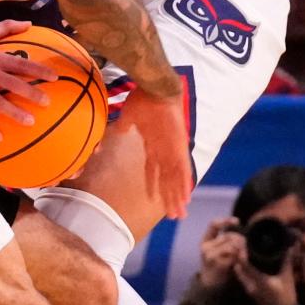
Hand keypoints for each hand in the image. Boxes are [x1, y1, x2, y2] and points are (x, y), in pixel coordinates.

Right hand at [114, 86, 193, 219]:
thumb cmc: (142, 99)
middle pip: (167, 180)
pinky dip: (185, 183)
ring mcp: (173, 150)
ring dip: (177, 196)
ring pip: (176, 179)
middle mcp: (164, 151)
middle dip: (169, 198)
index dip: (153, 185)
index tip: (153, 199)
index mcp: (153, 144)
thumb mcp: (129, 115)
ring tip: (179, 214)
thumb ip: (124, 126)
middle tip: (173, 216)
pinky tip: (187, 197)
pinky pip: (183, 169)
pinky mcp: (180, 147)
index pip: (153, 170)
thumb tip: (117, 130)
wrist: (155, 87)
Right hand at [199, 218, 245, 291]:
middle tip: (245, 245)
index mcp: (205, 240)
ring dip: (240, 248)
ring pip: (232, 244)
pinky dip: (239, 257)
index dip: (225, 221)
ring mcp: (211, 255)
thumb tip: (238, 229)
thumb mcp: (216, 250)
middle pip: (228, 236)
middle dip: (239, 239)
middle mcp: (206, 247)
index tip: (237, 221)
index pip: (214, 224)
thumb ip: (223, 240)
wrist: (211, 285)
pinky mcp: (218, 263)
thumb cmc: (217, 265)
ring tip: (243, 255)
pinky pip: (234, 255)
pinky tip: (240, 261)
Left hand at [234, 250, 298, 304]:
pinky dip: (242, 271)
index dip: (241, 252)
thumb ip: (287, 262)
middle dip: (238, 256)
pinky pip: (241, 278)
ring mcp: (249, 290)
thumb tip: (290, 249)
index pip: (244, 264)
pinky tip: (248, 265)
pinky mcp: (250, 293)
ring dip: (239, 263)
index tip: (243, 243)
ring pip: (238, 273)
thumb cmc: (286, 297)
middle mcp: (250, 284)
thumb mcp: (287, 278)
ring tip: (244, 254)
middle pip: (237, 267)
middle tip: (242, 247)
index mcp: (258, 280)